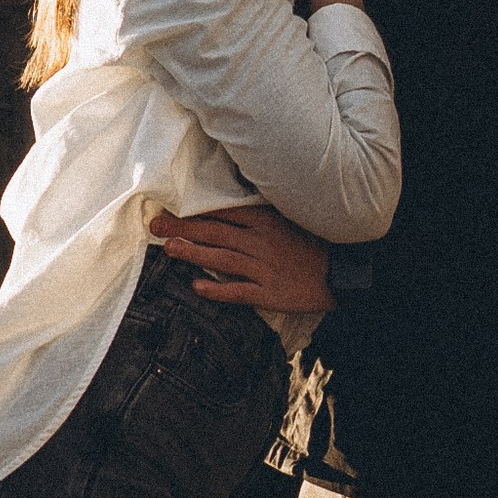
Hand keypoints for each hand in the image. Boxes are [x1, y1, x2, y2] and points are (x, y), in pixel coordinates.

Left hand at [149, 204, 334, 317]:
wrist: (343, 274)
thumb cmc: (314, 244)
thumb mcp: (289, 219)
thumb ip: (260, 213)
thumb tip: (229, 204)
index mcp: (266, 222)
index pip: (224, 212)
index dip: (195, 210)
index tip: (171, 205)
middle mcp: (261, 243)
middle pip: (215, 233)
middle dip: (182, 228)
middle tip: (154, 225)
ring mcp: (265, 269)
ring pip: (222, 260)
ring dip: (193, 254)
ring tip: (168, 249)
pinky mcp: (270, 293)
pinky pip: (240, 291)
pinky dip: (218, 290)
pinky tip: (197, 287)